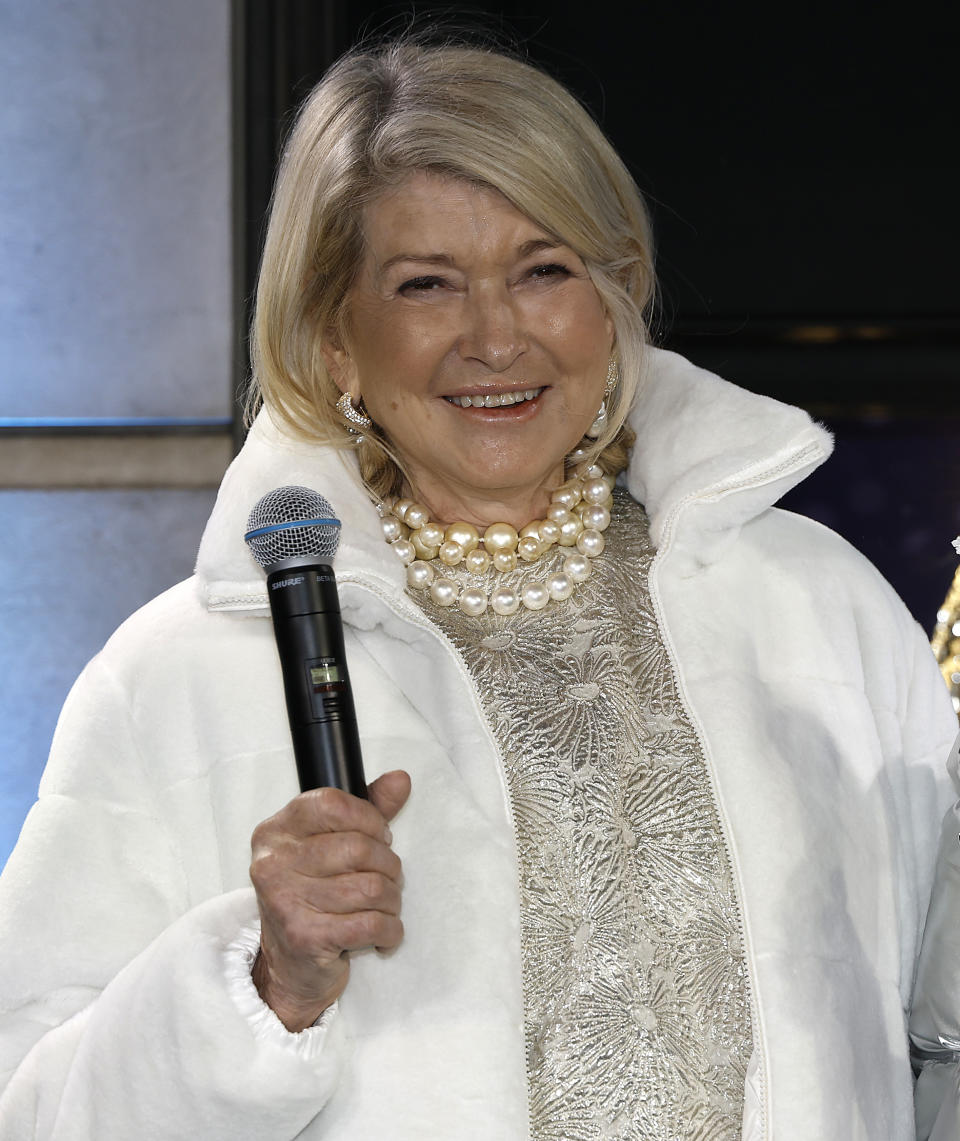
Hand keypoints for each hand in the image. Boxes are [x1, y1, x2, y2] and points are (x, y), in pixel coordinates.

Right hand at [249, 770, 410, 1030]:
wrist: (290, 966)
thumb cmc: (314, 897)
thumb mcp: (332, 845)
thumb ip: (367, 810)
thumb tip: (401, 779)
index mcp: (276, 831)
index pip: (334, 804)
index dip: (370, 819)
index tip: (380, 837)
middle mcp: (273, 863)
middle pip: (360, 849)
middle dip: (388, 867)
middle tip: (386, 880)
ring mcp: (285, 901)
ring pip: (372, 888)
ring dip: (392, 901)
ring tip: (385, 908)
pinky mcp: (305, 938)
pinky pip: (371, 925)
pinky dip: (390, 930)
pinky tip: (384, 934)